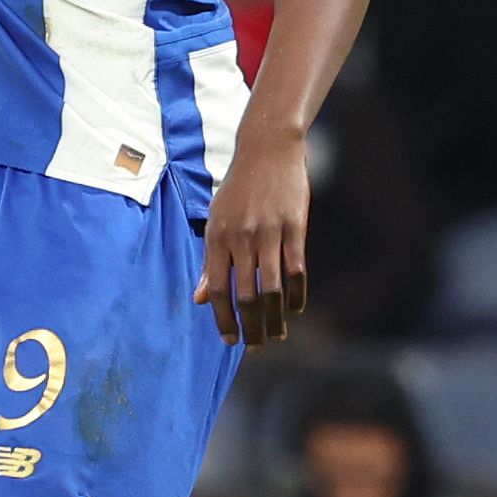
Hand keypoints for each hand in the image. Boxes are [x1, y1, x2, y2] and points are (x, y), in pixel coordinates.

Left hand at [194, 126, 309, 346]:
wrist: (267, 148)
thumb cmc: (239, 188)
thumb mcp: (216, 219)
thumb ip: (210, 261)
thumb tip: (200, 298)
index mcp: (218, 237)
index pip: (219, 289)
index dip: (223, 318)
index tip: (230, 340)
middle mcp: (242, 237)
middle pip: (246, 295)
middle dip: (251, 327)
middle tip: (255, 348)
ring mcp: (270, 232)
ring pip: (272, 288)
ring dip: (274, 319)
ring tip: (276, 336)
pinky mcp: (295, 226)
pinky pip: (296, 269)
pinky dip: (296, 294)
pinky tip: (295, 309)